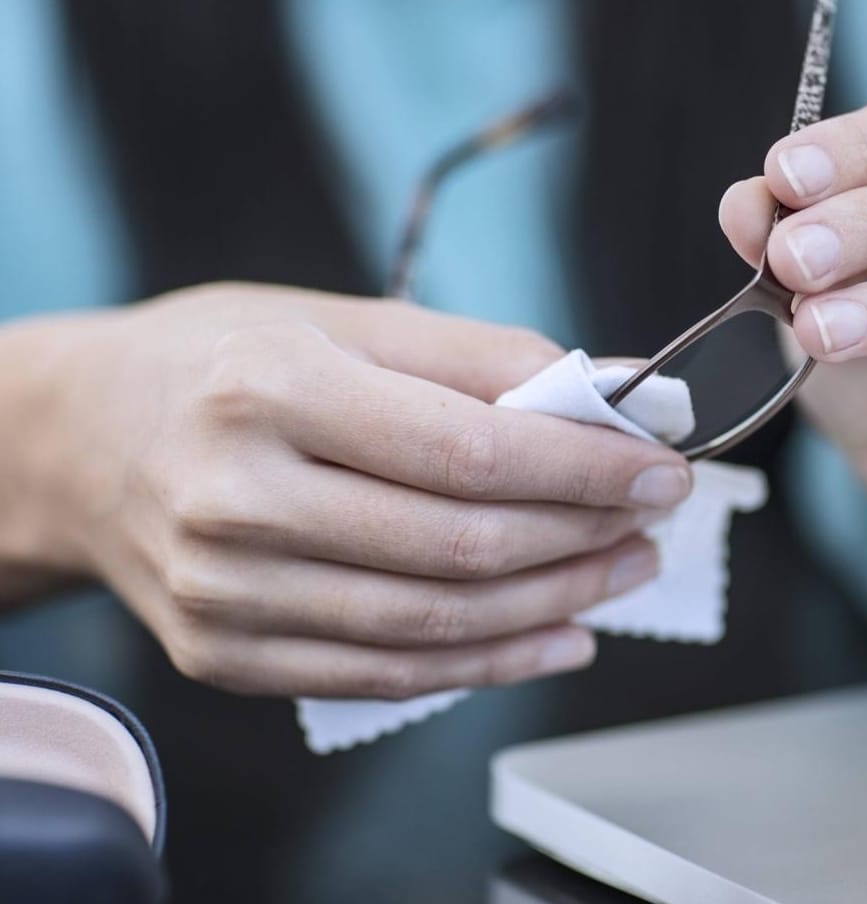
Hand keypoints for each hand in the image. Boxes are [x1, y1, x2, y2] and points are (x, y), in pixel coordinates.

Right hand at [31, 284, 692, 697]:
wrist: (76, 442)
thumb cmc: (219, 362)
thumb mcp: (340, 318)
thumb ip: (480, 356)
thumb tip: (610, 392)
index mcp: (267, 392)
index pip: (467, 451)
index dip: (583, 470)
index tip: (661, 468)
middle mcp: (237, 501)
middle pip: (460, 545)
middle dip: (584, 537)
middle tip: (655, 518)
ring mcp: (224, 595)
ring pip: (435, 625)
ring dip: (556, 604)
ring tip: (624, 571)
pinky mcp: (224, 656)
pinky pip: (385, 676)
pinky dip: (488, 664)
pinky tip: (558, 635)